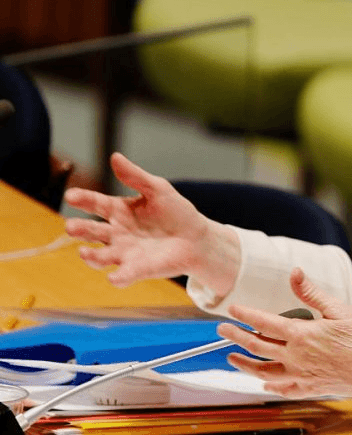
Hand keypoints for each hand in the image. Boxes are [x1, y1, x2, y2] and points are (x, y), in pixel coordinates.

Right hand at [64, 153, 238, 293]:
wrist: (197, 238)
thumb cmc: (176, 212)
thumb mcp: (158, 190)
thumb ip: (136, 176)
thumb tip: (115, 157)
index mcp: (118, 211)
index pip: (95, 203)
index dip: (82, 199)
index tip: (71, 196)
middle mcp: (116, 233)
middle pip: (92, 231)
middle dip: (80, 229)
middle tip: (71, 227)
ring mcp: (125, 253)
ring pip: (101, 256)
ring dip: (92, 257)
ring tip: (84, 253)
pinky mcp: (139, 269)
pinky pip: (125, 275)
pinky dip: (119, 277)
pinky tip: (114, 278)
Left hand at [218, 268, 351, 412]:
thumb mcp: (339, 310)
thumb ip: (311, 293)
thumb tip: (295, 273)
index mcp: (302, 334)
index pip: (264, 322)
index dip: (245, 314)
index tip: (232, 310)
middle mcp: (296, 356)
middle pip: (256, 346)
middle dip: (235, 337)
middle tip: (221, 330)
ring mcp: (300, 375)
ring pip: (262, 371)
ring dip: (244, 364)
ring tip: (232, 357)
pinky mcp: (308, 388)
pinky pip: (281, 388)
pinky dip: (268, 385)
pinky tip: (262, 382)